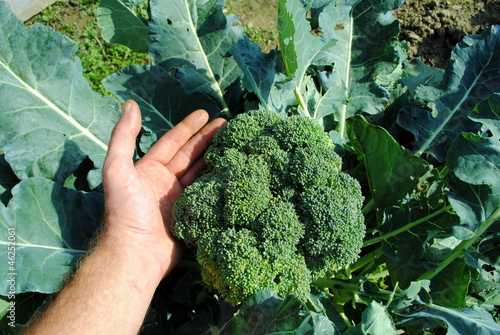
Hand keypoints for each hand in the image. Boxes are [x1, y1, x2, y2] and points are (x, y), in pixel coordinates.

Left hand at [101, 100, 225, 281]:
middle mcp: (166, 182)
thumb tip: (129, 104)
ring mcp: (180, 199)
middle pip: (191, 155)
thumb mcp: (118, 169)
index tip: (206, 113)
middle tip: (228, 124)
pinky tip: (233, 170)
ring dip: (216, 157)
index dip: (188, 127)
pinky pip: (208, 194)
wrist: (136, 252)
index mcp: (149, 170)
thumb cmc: (126, 210)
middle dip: (208, 138)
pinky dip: (219, 181)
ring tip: (235, 143)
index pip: (172, 143)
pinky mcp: (193, 215)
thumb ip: (123, 136)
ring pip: (201, 173)